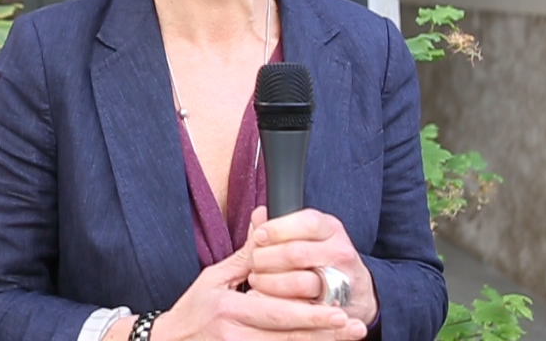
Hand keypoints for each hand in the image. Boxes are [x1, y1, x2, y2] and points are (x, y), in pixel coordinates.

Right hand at [142, 230, 368, 340]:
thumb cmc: (193, 310)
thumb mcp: (214, 278)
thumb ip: (247, 253)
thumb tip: (265, 218)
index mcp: (229, 308)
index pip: (275, 312)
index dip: (309, 315)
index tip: (337, 311)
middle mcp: (235, 335)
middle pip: (287, 336)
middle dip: (322, 331)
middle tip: (352, 326)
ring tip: (347, 336)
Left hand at [247, 206, 379, 325]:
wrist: (357, 293)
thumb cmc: (324, 258)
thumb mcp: (309, 234)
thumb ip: (282, 226)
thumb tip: (259, 216)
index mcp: (331, 229)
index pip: (307, 223)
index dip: (277, 228)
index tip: (259, 236)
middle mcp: (340, 253)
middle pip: (296, 253)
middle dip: (265, 258)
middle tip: (253, 262)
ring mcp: (340, 282)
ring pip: (298, 282)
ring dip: (268, 282)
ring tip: (257, 280)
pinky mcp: (335, 309)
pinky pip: (301, 308)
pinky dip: (278, 304)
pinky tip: (265, 298)